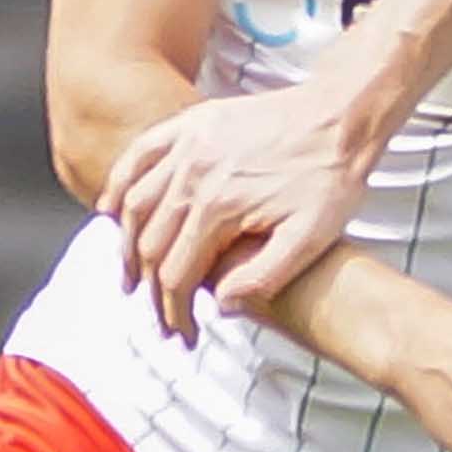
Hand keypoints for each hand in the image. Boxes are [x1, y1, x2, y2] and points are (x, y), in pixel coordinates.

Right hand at [106, 85, 376, 341]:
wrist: (341, 118)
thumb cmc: (331, 176)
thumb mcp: (311, 238)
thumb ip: (265, 276)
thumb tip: (223, 305)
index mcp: (220, 207)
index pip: (177, 275)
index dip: (176, 312)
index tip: (183, 334)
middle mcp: (193, 174)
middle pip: (150, 245)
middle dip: (151, 290)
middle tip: (160, 317)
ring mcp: (187, 145)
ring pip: (135, 204)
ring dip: (126, 245)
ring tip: (131, 277)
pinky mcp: (191, 124)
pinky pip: (139, 155)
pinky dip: (119, 184)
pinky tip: (110, 209)